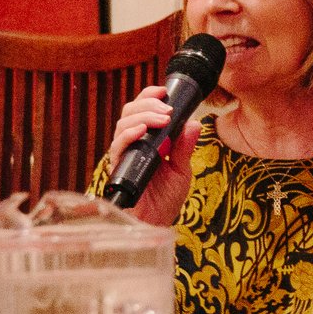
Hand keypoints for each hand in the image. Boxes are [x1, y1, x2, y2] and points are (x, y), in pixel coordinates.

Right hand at [104, 85, 197, 225]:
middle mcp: (132, 144)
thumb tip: (194, 123)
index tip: (164, 90)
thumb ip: (185, 147)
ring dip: (143, 116)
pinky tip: (141, 130)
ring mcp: (124, 155)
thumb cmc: (165, 199)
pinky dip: (129, 135)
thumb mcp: (181, 170)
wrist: (156, 224)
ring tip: (162, 118)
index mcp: (147, 140)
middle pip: (130, 111)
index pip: (142, 110)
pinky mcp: (119, 168)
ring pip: (123, 124)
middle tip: (167, 108)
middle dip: (148, 103)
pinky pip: (118, 146)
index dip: (149, 96)